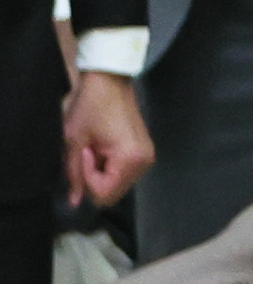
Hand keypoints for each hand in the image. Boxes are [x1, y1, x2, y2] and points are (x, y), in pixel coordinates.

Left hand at [62, 71, 152, 210]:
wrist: (109, 82)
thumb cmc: (90, 106)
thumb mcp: (74, 140)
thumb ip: (74, 173)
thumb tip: (74, 201)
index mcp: (130, 159)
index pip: (105, 193)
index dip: (87, 179)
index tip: (85, 154)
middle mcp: (144, 163)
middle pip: (114, 193)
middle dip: (95, 179)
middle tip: (89, 152)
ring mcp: (147, 159)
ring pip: (119, 185)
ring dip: (102, 173)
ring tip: (96, 148)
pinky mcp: (145, 154)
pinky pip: (124, 174)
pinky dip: (110, 168)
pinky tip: (105, 148)